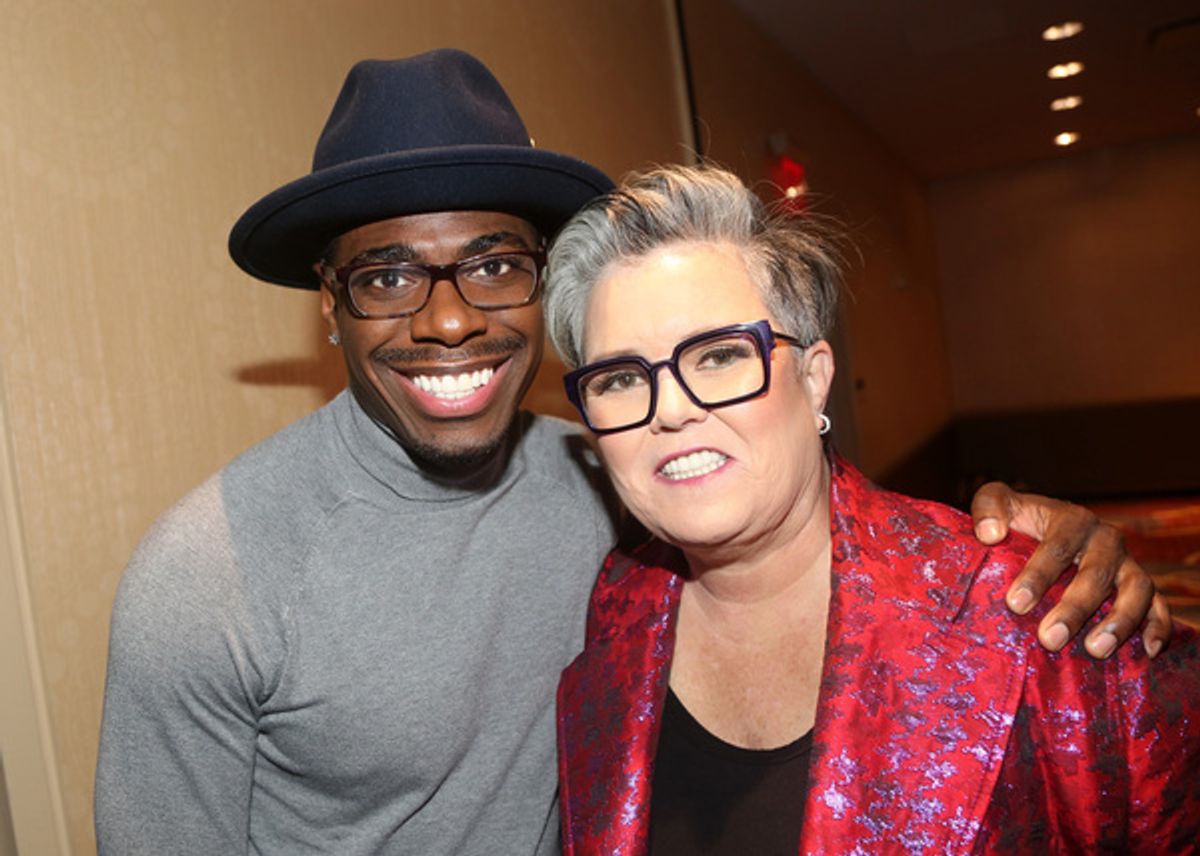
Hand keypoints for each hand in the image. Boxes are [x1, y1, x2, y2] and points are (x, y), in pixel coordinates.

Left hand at [970, 482, 1171, 658]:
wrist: (1046, 529)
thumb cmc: (1019, 521)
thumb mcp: (999, 503)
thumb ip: (989, 507)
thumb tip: (990, 533)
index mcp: (1072, 519)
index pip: (1058, 547)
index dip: (1038, 575)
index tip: (1015, 603)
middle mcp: (1105, 540)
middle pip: (1096, 573)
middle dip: (1074, 608)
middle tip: (1049, 638)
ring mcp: (1126, 564)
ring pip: (1136, 589)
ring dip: (1119, 621)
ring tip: (1095, 650)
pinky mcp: (1140, 587)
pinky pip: (1159, 606)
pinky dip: (1159, 626)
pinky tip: (1148, 651)